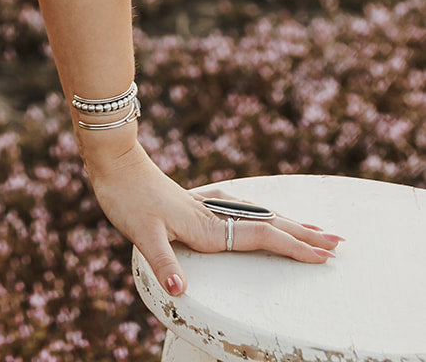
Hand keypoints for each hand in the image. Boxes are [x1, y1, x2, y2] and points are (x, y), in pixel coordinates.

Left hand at [82, 142, 341, 294]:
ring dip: (287, 223)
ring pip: (257, 216)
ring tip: (312, 229)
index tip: (324, 254)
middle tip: (338, 242)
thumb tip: (178, 290)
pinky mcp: (194, 203)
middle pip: (269, 224)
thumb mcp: (140, 232)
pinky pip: (240, 211)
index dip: (294, 247)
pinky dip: (261, 216)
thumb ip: (161, 262)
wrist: (112, 159)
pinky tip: (260, 214)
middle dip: (304, 235)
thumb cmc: (125, 195)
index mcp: (207, 226)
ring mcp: (205, 206)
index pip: (261, 238)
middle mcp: (212, 215)